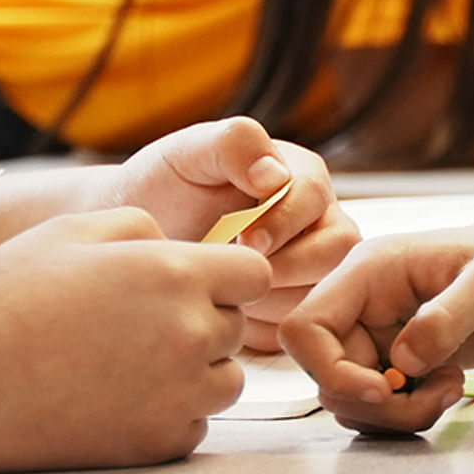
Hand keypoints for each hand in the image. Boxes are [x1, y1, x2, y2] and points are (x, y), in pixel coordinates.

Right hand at [0, 208, 273, 470]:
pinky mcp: (157, 445)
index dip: (224, 273)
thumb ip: (141, 226)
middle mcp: (189, 335)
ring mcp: (177, 397)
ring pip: (225, 380)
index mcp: (175, 274)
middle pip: (236, 327)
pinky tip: (114, 397)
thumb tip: (177, 243)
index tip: (188, 279)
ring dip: (195, 369)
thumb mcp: (72, 230)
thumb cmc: (5, 297)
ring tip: (127, 361)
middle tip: (137, 322)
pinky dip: (168, 412)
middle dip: (203, 319)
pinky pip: (193, 424)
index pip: (255, 273)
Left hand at [101, 117, 353, 350]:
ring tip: (224, 291)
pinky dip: (262, 329)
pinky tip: (228, 312)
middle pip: (334, 251)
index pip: (314, 198)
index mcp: (299, 176)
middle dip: (285, 267)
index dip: (284, 221)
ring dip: (271, 302)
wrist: (139, 237)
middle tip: (236, 273)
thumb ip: (234, 144)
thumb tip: (275, 176)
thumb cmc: (163, 188)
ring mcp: (308, 267)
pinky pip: (295, 326)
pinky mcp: (290, 306)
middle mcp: (314, 221)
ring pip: (320, 293)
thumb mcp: (189, 152)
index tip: (245, 239)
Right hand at [280, 215, 473, 433]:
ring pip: (354, 396)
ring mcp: (385, 332)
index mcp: (370, 270)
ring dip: (398, 413)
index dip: (332, 371)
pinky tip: (453, 388)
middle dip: (378, 404)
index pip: (307, 329)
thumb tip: (402, 363)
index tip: (388, 389)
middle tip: (440, 396)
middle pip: (328, 374)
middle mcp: (366, 301)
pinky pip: (384, 403)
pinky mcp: (408, 358)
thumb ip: (447, 319)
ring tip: (453, 389)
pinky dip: (411, 412)